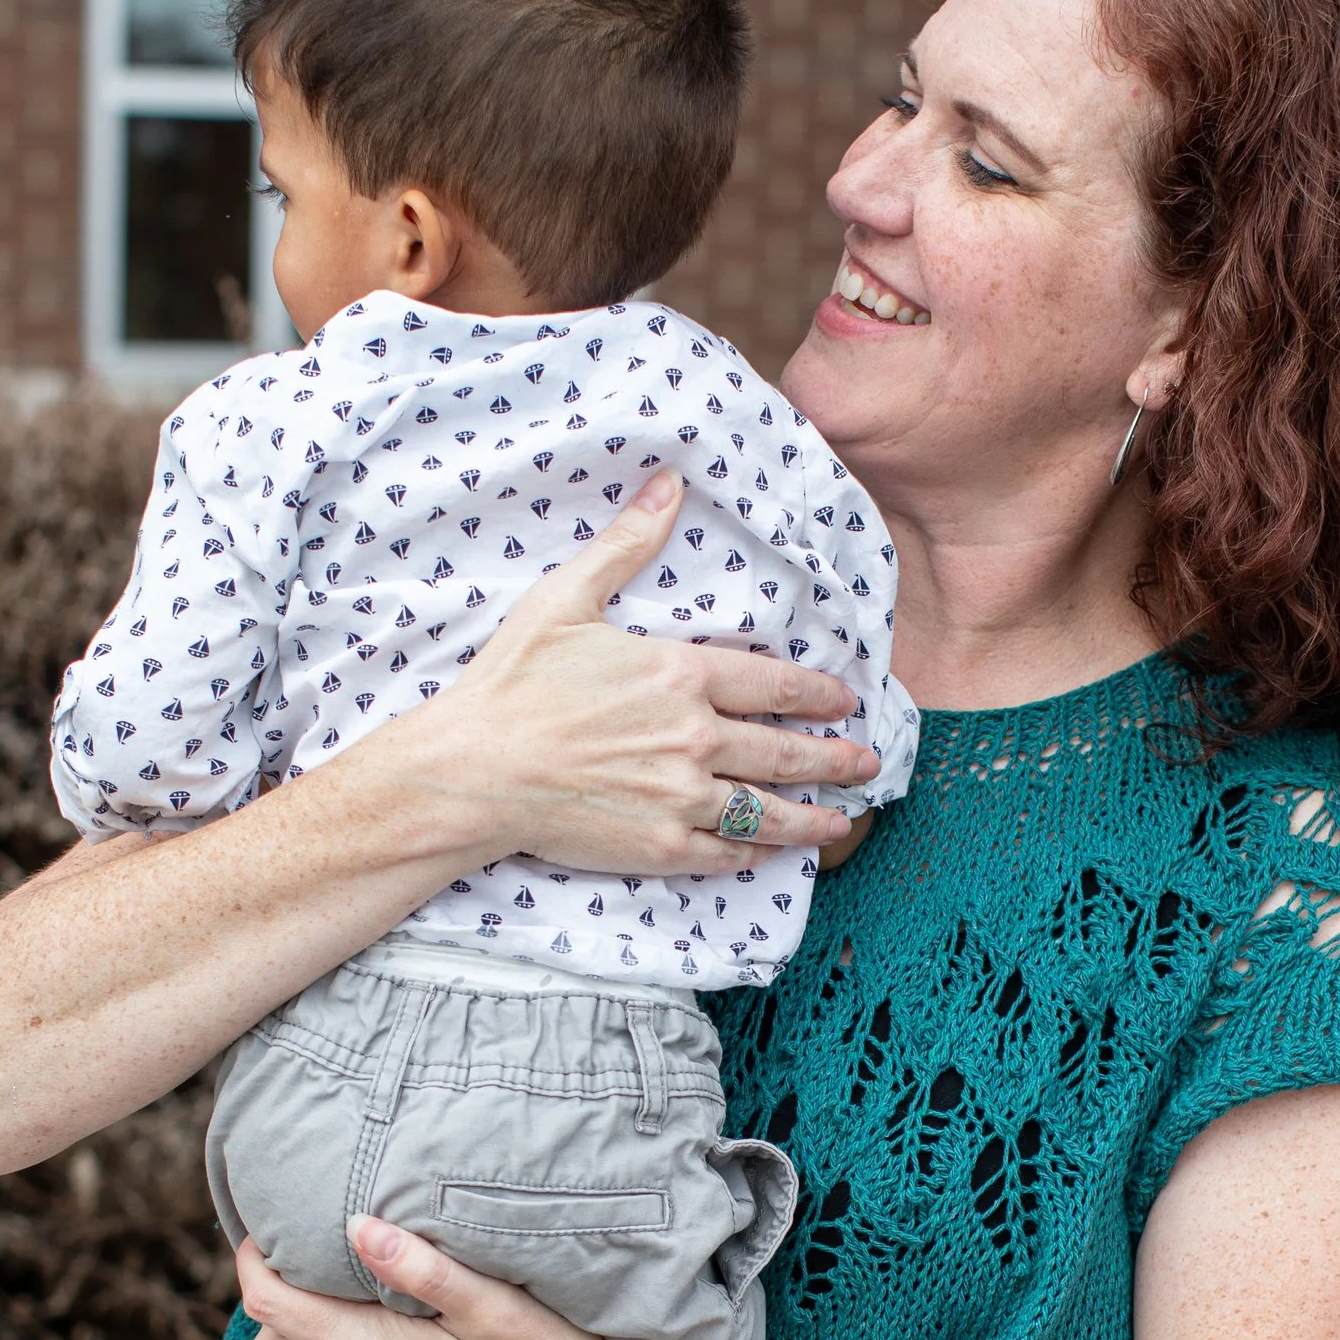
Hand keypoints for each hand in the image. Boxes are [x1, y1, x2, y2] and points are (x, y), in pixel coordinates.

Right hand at [407, 467, 881, 873]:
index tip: (846, 703)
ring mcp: (681, 796)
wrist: (473, 770)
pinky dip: (751, 854)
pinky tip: (768, 852)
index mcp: (680, 675)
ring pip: (766, 811)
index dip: (819, 696)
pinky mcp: (659, 845)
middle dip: (835, 760)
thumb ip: (626, 545)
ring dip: (812, 817)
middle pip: (785, 752)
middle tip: (866, 764)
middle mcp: (695, 737)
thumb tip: (669, 486)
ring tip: (841, 820)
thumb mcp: (565, 598)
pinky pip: (723, 853)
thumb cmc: (511, 683)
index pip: (775, 686)